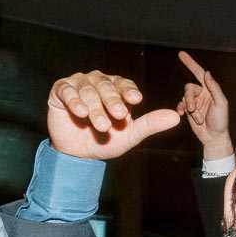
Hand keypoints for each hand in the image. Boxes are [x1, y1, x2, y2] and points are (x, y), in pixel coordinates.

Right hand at [46, 71, 180, 160]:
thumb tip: (175, 118)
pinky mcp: (60, 90)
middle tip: (119, 116)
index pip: (124, 84)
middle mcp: (97, 82)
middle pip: (106, 86)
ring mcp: (78, 84)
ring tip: (101, 125)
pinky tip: (80, 112)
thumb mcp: (131, 135)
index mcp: (116, 88)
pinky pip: (67, 91)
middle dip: (112, 101)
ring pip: (88, 90)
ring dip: (95, 107)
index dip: (129, 91)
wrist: (79, 154)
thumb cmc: (106, 141)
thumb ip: (150, 124)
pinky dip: (74, 100)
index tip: (136, 99)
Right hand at [176, 51, 231, 160]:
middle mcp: (202, 94)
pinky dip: (181, 110)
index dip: (190, 63)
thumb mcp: (221, 104)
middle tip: (192, 110)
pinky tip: (183, 115)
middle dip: (189, 99)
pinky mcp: (189, 111)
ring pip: (184, 98)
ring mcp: (194, 102)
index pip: (199, 73)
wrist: (214, 138)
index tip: (181, 54)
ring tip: (197, 119)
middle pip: (189, 88)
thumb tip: (207, 73)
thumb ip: (214, 88)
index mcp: (210, 89)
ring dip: (190, 109)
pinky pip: (181, 106)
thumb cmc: (221, 121)